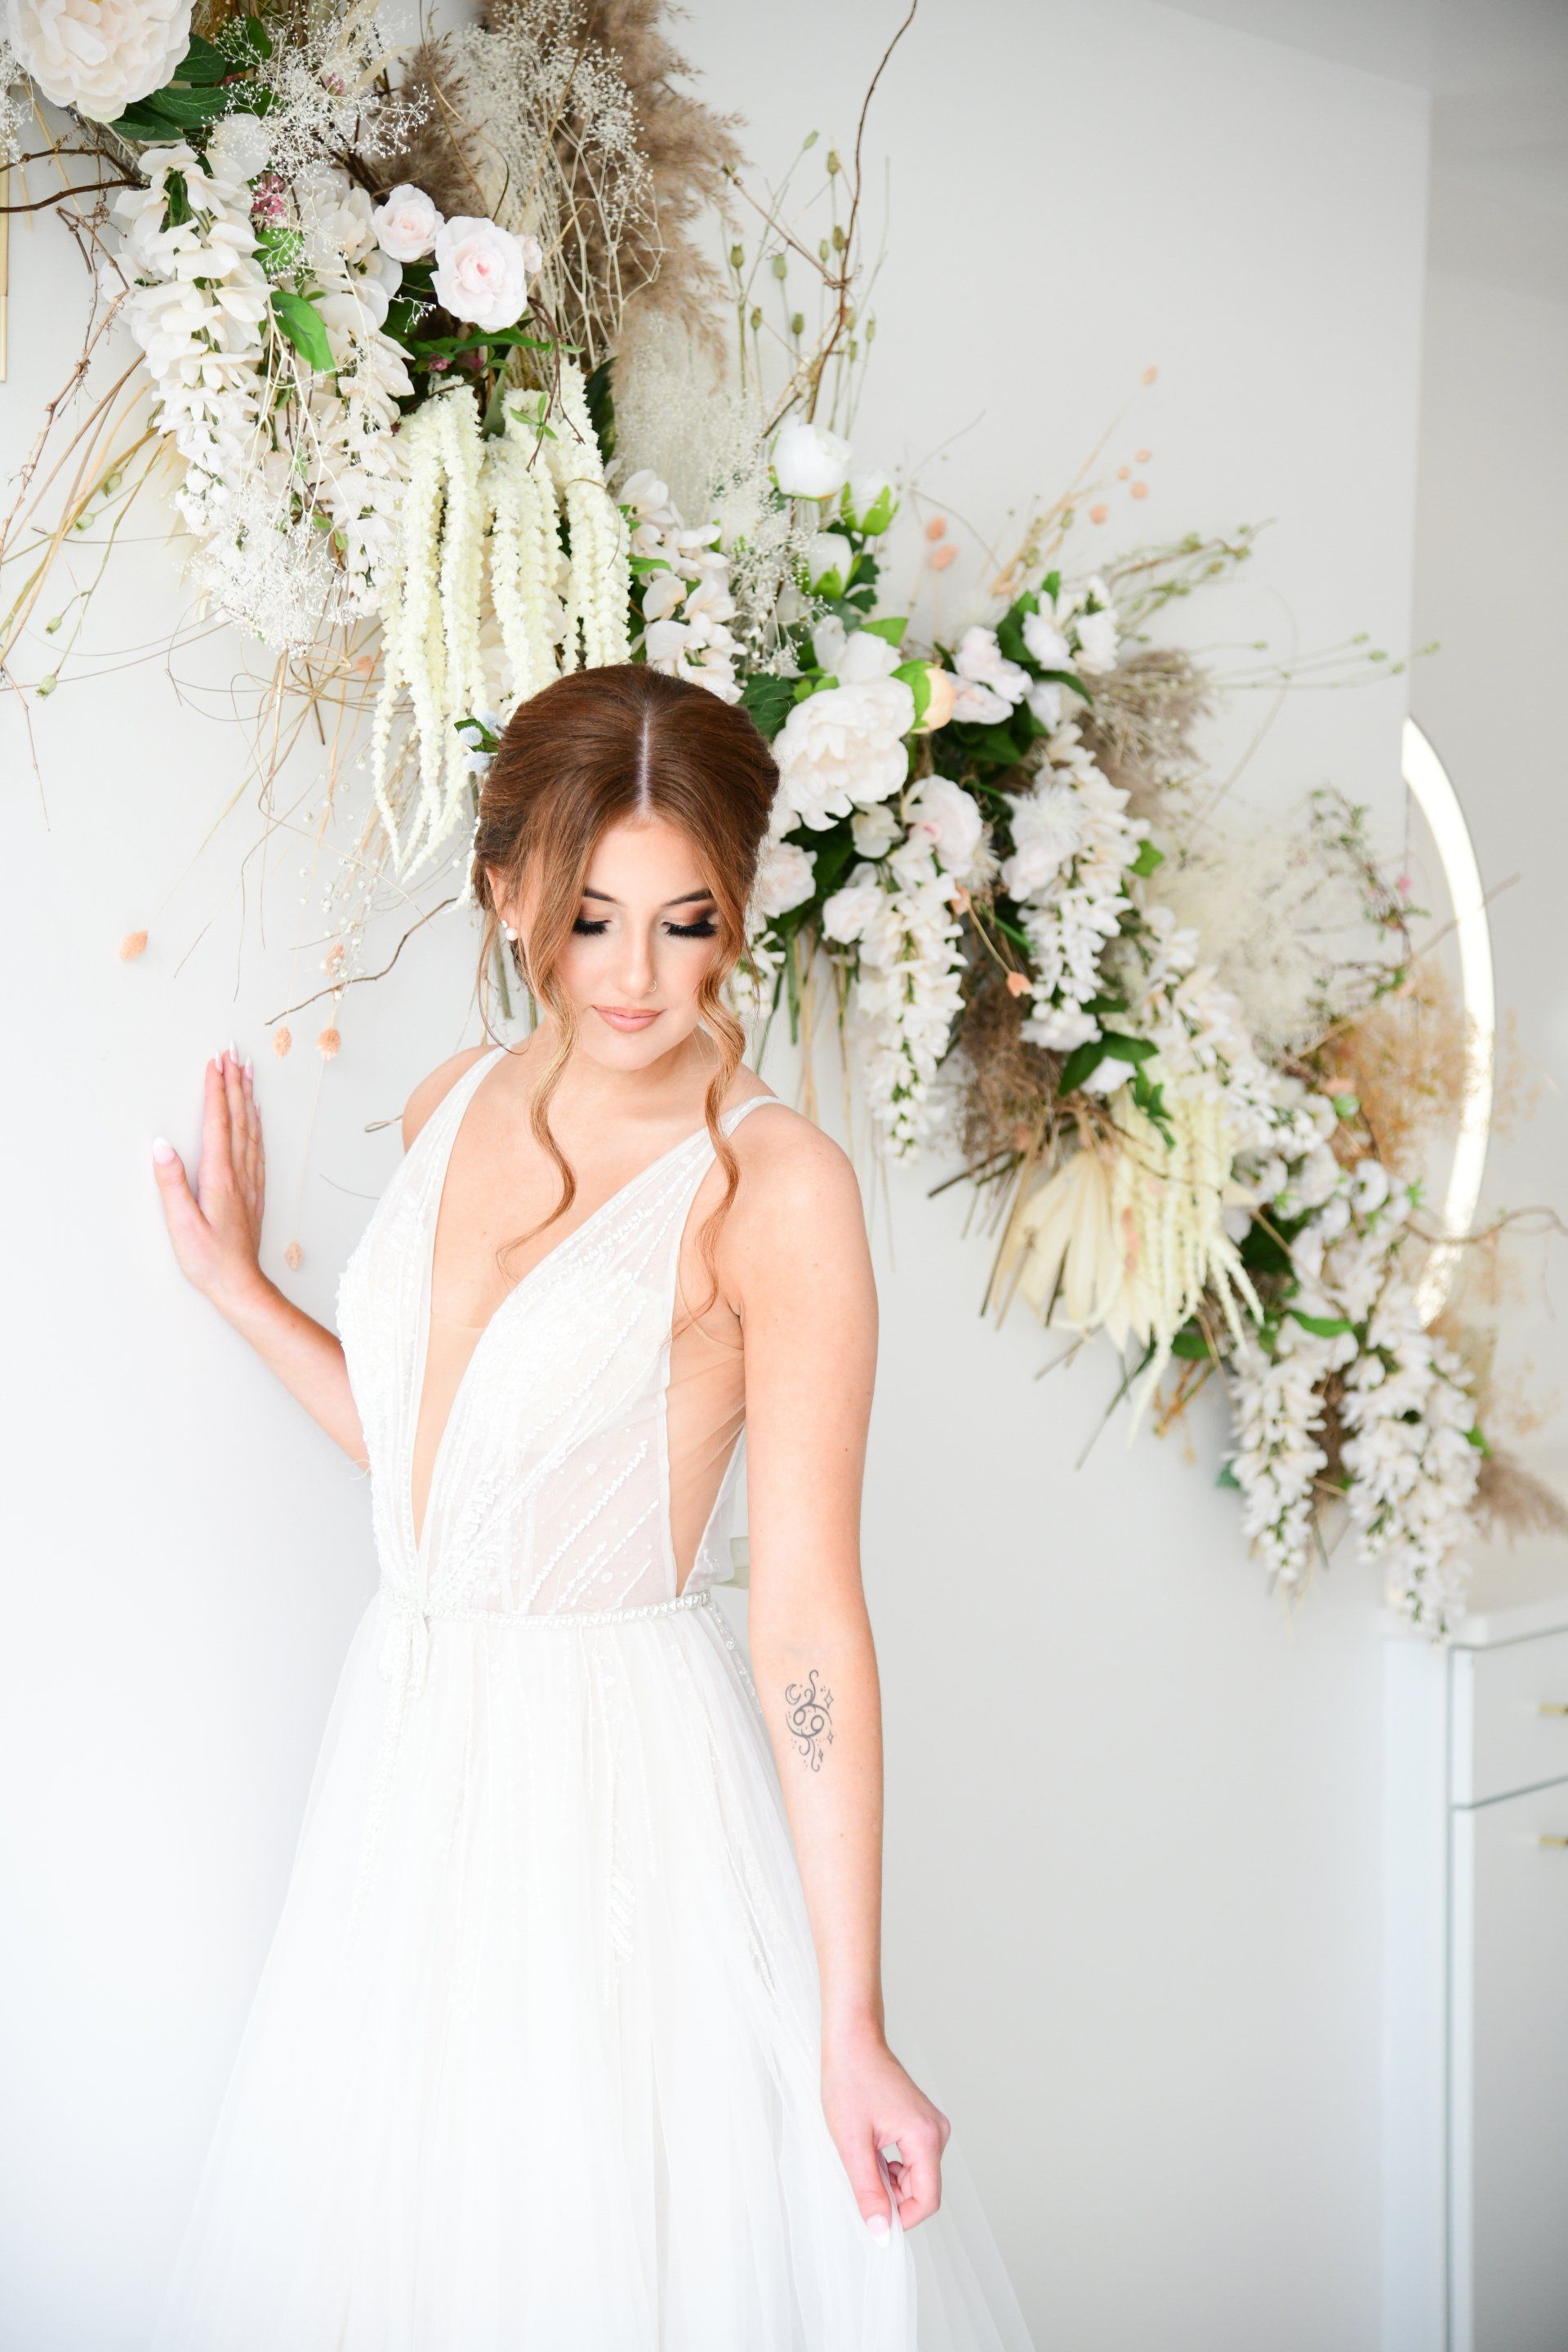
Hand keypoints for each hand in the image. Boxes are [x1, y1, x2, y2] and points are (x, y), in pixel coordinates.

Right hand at [151, 1046, 267, 1312]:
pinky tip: (256, 1116)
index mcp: (220, 1177)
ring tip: (247, 1071)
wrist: (240, 1285)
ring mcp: (250, 1182)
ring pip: (251, 1128)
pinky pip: (257, 1147)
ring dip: (248, 1097)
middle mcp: (239, 1173)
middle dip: (235, 1082)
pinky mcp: (254, 1192)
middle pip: (239, 1118)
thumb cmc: (208, 1260)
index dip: (216, 1090)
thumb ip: (171, 1183)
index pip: (218, 1123)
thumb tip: (161, 1146)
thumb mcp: (181, 1224)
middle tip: (233, 1051)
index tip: (214, 1062)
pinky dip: (256, 1124)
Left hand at [821, 2024, 950, 2239]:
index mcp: (925, 2137)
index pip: (928, 2200)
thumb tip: (882, 2233)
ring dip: (891, 2180)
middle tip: (861, 2174)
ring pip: (918, 2176)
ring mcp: (933, 2125)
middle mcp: (938, 2132)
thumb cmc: (849, 2082)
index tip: (873, 2216)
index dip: (902, 2218)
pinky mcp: (924, 2123)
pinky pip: (915, 2160)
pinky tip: (873, 2148)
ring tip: (864, 2155)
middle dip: (893, 2196)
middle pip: (923, 2189)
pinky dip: (893, 2165)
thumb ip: (869, 2191)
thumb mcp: (852, 2143)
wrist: (852, 2041)